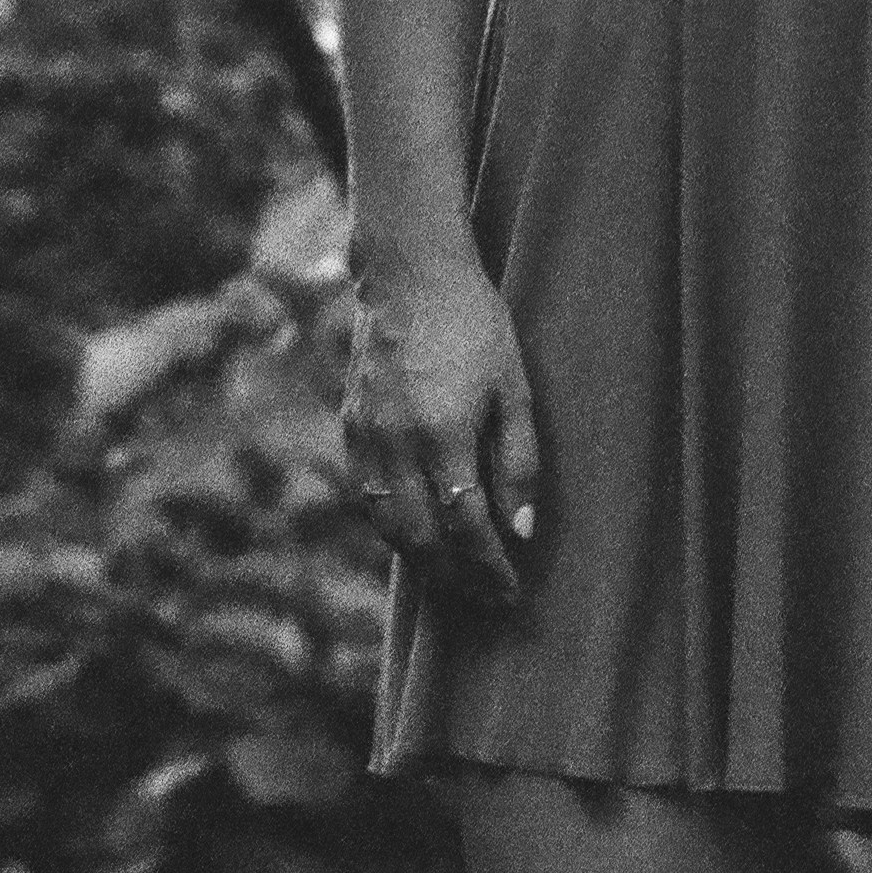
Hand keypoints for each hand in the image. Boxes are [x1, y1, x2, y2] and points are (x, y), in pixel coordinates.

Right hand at [343, 252, 543, 609]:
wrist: (408, 274)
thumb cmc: (474, 323)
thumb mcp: (514, 387)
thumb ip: (518, 460)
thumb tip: (521, 529)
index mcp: (444, 433)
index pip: (466, 526)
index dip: (488, 567)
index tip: (510, 592)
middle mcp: (397, 443)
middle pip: (421, 539)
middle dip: (456, 578)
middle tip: (487, 599)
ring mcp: (367, 436)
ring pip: (386, 525)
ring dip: (420, 562)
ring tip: (454, 578)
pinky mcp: (350, 426)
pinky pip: (365, 497)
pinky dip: (391, 527)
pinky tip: (416, 535)